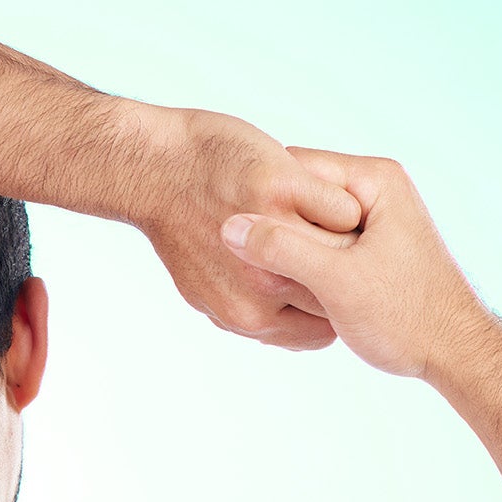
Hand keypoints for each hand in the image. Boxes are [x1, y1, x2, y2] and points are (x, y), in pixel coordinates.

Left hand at [131, 107, 362, 349]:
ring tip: (330, 219)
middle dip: (346, 271)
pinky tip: (315, 192)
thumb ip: (246, 312)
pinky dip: (337, 199)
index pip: (321, 332)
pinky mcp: (282, 189)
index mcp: (249, 317)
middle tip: (346, 249)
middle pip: (341, 292)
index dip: (331, 306)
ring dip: (349, 235)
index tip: (329, 281)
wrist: (152, 169)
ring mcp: (274, 238)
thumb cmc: (184, 226)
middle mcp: (262, 286)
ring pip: (348, 250)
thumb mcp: (206, 290)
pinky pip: (342, 207)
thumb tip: (280, 331)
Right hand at [216, 148, 497, 378]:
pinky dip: (302, 267)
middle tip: (242, 261)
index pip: (296, 167)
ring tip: (263, 281)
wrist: (457, 354)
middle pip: (299, 198)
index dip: (260, 200)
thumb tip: (227, 227)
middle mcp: (375, 191)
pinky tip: (286, 292)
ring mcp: (372, 219)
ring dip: (285, 252)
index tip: (228, 229)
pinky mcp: (369, 247)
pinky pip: (320, 248)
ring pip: (307, 226)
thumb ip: (283, 250)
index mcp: (374, 179)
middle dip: (273, 229)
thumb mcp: (338, 282)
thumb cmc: (408, 318)